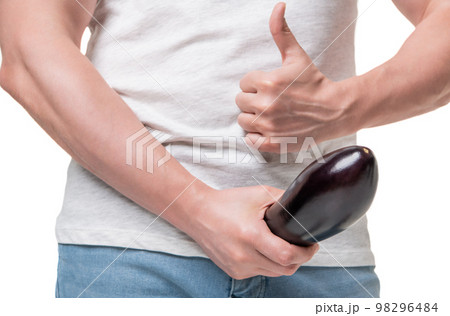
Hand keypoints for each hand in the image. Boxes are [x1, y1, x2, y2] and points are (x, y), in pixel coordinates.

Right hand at [184, 185, 318, 278]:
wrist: (198, 213)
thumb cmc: (227, 203)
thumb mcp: (259, 194)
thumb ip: (284, 201)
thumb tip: (304, 208)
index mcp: (250, 235)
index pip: (287, 255)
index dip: (305, 253)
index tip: (311, 245)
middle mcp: (243, 256)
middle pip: (284, 269)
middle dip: (299, 259)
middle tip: (302, 246)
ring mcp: (238, 267)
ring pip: (274, 273)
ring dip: (283, 263)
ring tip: (283, 246)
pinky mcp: (234, 272)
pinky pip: (260, 273)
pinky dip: (267, 264)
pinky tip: (264, 250)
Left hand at [236, 2, 354, 152]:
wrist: (335, 111)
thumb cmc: (314, 82)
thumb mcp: (297, 56)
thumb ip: (281, 32)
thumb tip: (278, 6)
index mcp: (268, 82)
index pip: (244, 82)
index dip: (256, 83)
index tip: (271, 86)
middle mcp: (265, 105)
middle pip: (240, 101)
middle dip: (253, 99)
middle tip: (272, 100)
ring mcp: (268, 126)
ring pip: (243, 120)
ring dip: (253, 117)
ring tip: (271, 114)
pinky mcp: (273, 142)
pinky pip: (250, 140)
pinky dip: (256, 136)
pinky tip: (268, 128)